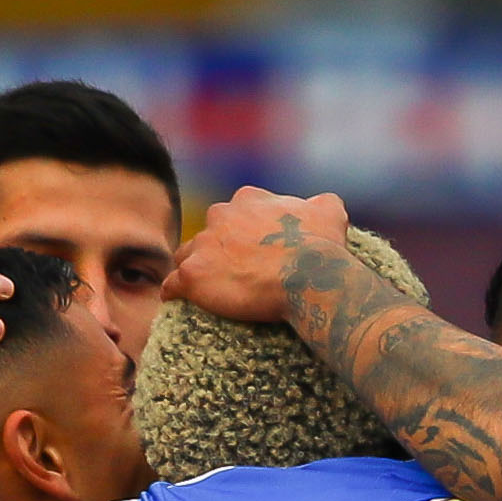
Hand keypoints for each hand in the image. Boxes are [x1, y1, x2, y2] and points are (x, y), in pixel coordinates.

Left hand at [173, 186, 361, 329]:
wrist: (309, 277)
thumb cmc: (321, 246)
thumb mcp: (329, 212)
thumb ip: (320, 203)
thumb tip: (321, 205)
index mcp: (248, 199)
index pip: (235, 213)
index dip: (243, 233)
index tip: (251, 250)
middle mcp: (220, 215)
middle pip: (209, 233)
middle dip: (216, 249)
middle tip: (231, 273)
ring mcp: (204, 245)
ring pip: (187, 255)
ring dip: (195, 269)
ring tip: (205, 290)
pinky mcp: (193, 275)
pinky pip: (172, 284)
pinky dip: (174, 292)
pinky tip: (178, 300)